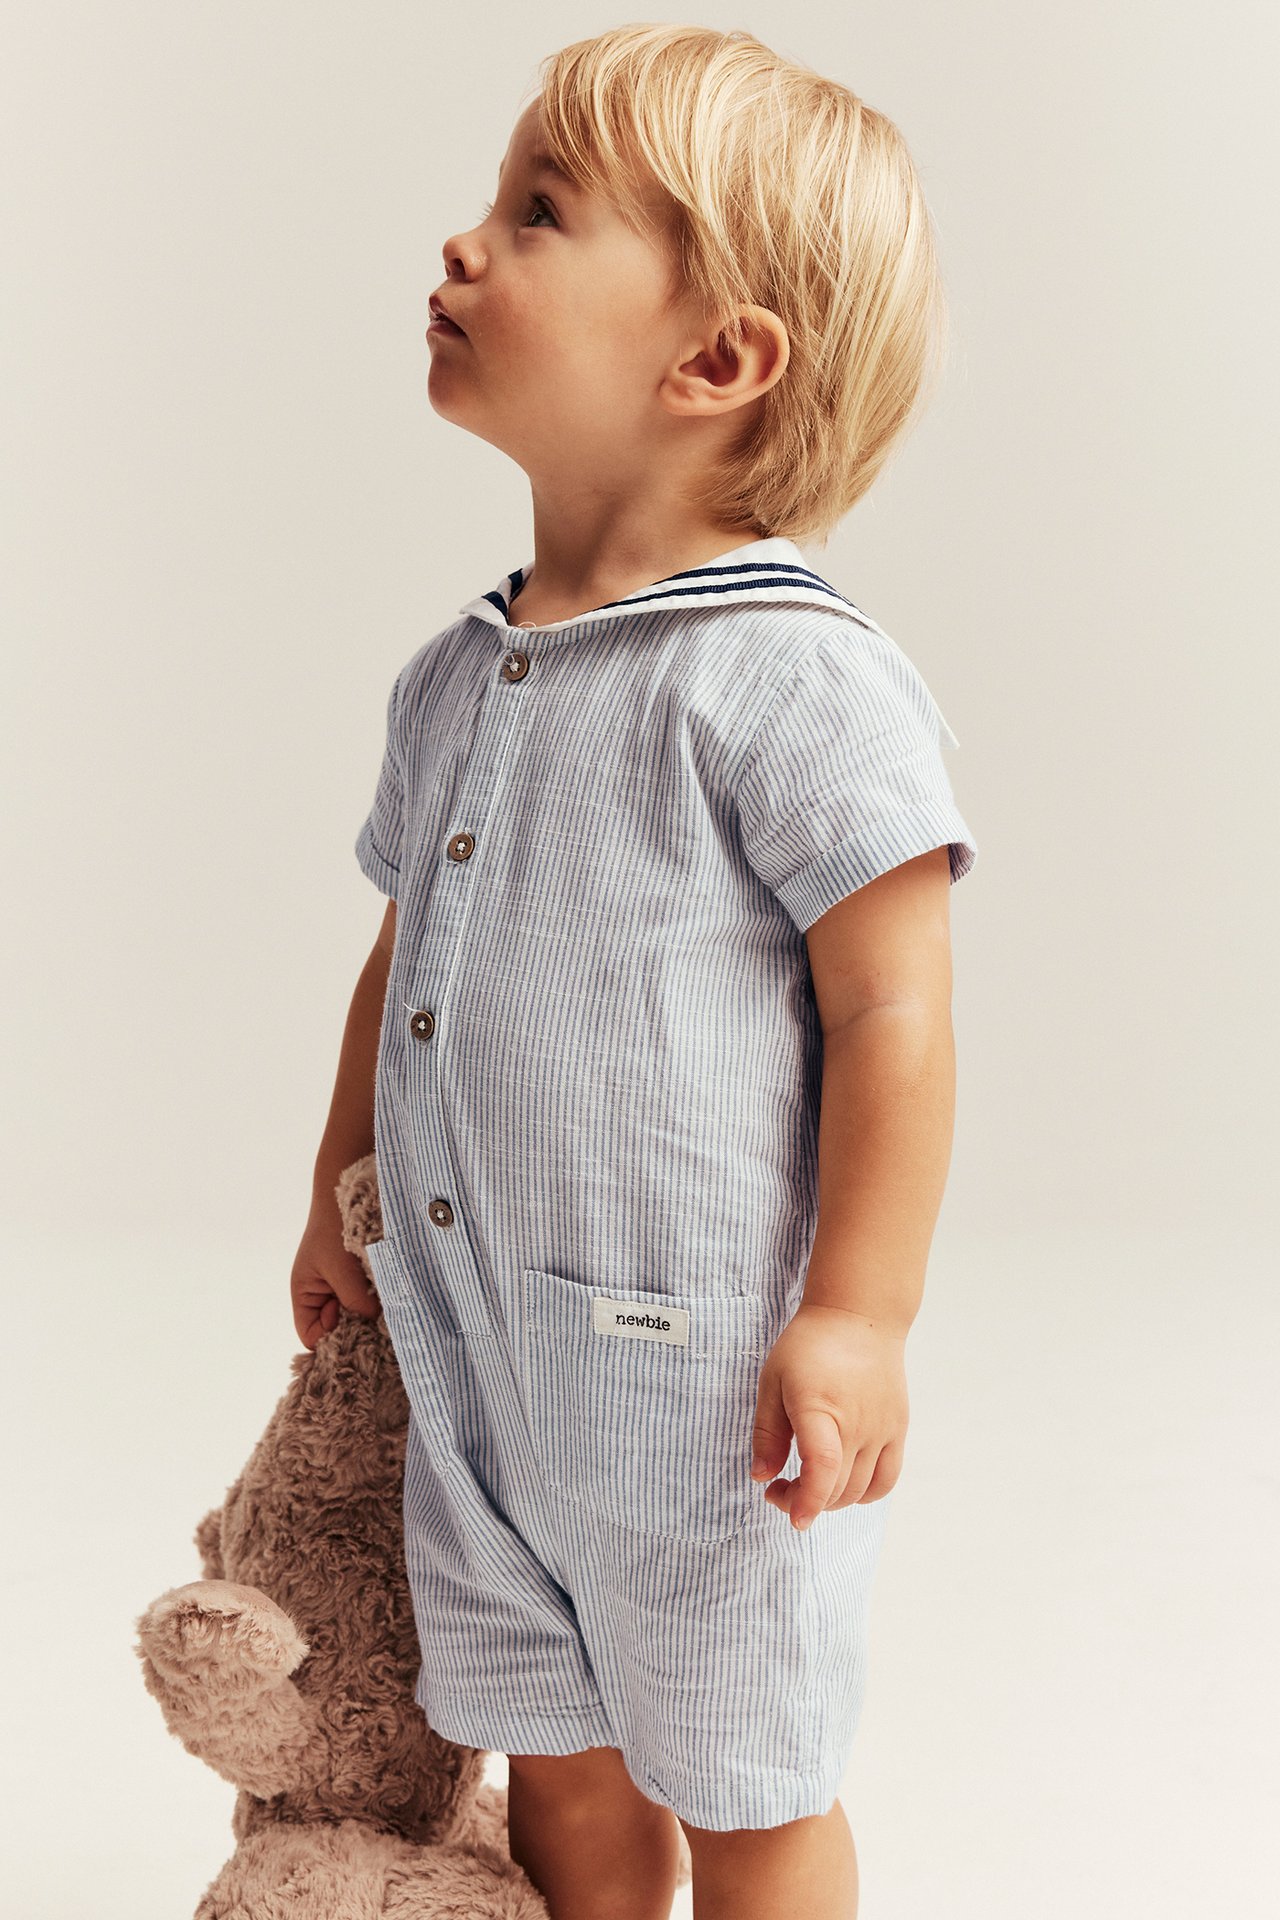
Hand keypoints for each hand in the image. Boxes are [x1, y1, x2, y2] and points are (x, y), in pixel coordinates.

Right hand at [291, 1201, 382, 1350]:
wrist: (351, 1193)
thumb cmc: (335, 1229)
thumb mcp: (341, 1269)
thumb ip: (355, 1300)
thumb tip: (376, 1321)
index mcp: (306, 1294)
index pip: (311, 1335)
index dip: (328, 1340)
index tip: (350, 1331)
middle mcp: (323, 1295)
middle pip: (336, 1328)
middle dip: (354, 1329)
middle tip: (375, 1325)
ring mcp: (343, 1287)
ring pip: (356, 1314)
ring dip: (369, 1313)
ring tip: (385, 1307)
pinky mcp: (362, 1278)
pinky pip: (369, 1299)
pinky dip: (379, 1300)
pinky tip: (391, 1296)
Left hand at [750, 1303, 907, 1527]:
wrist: (860, 1317)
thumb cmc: (810, 1346)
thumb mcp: (773, 1381)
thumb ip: (767, 1432)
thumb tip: (761, 1476)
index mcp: (820, 1407)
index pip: (822, 1469)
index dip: (807, 1502)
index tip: (794, 1518)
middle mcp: (857, 1423)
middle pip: (836, 1488)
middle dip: (804, 1502)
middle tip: (780, 1488)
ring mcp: (883, 1429)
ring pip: (860, 1490)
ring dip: (831, 1500)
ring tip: (808, 1483)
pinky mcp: (898, 1430)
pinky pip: (887, 1479)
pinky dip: (865, 1494)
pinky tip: (843, 1483)